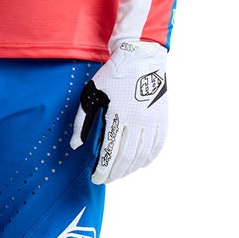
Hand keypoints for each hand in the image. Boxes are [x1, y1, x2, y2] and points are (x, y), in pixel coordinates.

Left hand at [70, 39, 168, 183]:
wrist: (141, 57)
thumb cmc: (112, 76)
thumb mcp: (91, 95)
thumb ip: (83, 121)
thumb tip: (76, 145)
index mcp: (117, 115)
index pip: (109, 152)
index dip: (102, 170)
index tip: (96, 179)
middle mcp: (137, 121)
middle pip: (126, 158)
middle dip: (114, 173)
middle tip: (106, 180)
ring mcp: (152, 120)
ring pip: (142, 155)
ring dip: (130, 169)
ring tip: (120, 174)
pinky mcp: (162, 118)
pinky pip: (157, 145)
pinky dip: (149, 158)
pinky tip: (140, 165)